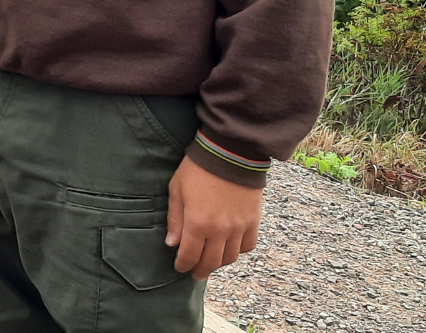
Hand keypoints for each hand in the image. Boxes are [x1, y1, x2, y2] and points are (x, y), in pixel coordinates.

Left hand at [165, 156, 262, 279]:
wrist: (229, 153)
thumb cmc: (197, 168)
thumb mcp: (177, 190)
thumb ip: (174, 219)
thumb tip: (172, 244)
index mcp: (198, 223)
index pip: (190, 255)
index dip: (183, 264)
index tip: (179, 267)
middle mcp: (220, 230)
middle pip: (211, 262)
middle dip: (200, 270)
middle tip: (195, 273)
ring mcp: (239, 227)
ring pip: (230, 258)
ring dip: (219, 263)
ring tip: (211, 262)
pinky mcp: (253, 221)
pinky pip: (248, 246)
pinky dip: (238, 251)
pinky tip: (229, 248)